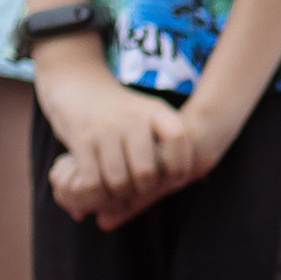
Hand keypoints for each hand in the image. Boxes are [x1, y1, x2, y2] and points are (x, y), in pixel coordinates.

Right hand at [35, 61, 198, 223]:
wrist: (78, 85)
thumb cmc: (121, 112)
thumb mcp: (149, 113)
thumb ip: (170, 141)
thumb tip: (203, 178)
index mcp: (155, 110)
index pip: (179, 137)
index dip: (181, 164)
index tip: (175, 178)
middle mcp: (132, 118)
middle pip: (146, 172)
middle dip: (142, 189)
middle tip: (137, 189)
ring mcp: (105, 129)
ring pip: (119, 181)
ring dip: (117, 194)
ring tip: (116, 191)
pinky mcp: (82, 140)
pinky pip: (93, 181)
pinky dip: (96, 194)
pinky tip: (98, 189)